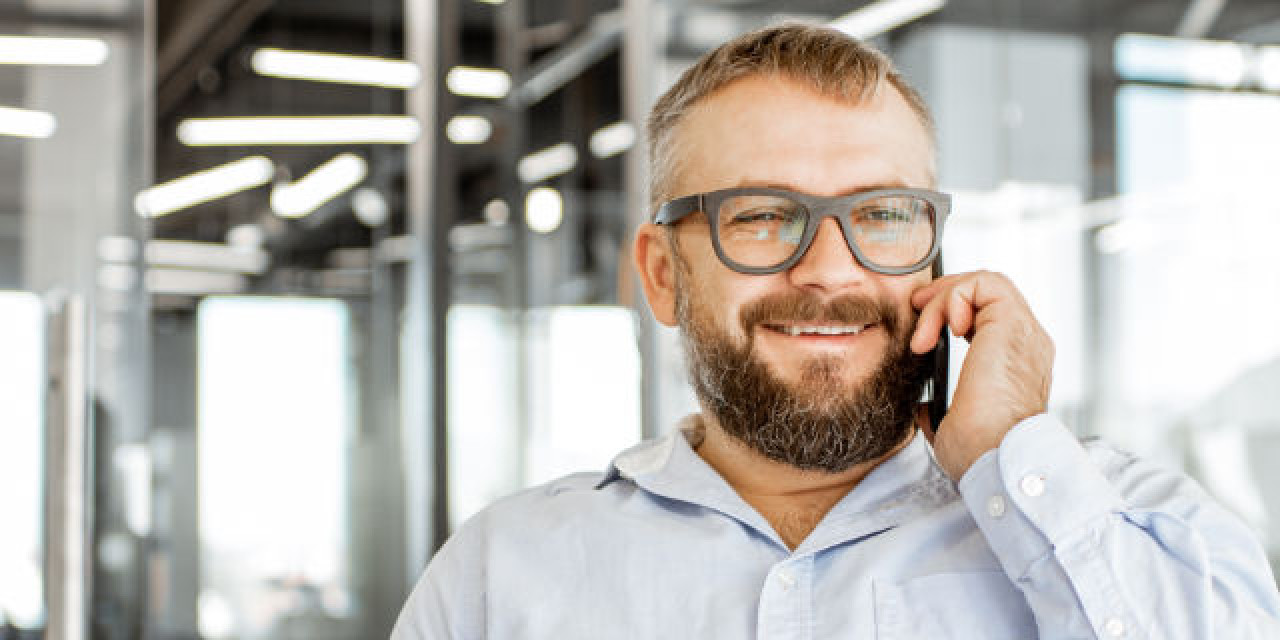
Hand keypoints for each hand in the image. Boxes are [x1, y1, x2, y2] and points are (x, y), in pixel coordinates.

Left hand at [909, 270, 1053, 480]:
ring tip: (924, 332)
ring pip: (986, 284)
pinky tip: (940, 329)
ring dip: (945, 298)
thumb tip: (926, 409)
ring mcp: (1024, 332)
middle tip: (915, 307)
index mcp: (1017, 366)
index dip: (955, 312)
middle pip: (991, 293)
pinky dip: (954, 297)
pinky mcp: (1012, 324)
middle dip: (947, 294)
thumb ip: (942, 412)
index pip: (993, 317)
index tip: (924, 330)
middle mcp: (1027, 344)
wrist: (995, 459)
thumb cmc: (979, 454)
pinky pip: (984, 284)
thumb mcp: (953, 430)